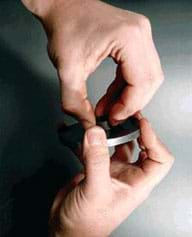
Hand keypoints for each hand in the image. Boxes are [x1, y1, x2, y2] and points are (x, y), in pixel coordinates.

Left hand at [22, 0, 163, 127]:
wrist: (63, 7)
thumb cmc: (65, 26)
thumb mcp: (67, 70)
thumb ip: (75, 103)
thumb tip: (88, 124)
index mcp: (128, 38)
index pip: (142, 82)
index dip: (129, 106)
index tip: (114, 118)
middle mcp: (140, 34)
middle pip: (150, 81)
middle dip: (132, 104)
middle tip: (114, 116)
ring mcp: (140, 35)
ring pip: (147, 77)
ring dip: (129, 97)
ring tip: (110, 108)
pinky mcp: (134, 40)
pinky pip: (138, 70)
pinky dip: (126, 87)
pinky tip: (112, 97)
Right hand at [49, 115, 173, 236]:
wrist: (66, 228)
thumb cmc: (87, 223)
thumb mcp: (96, 191)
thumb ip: (97, 161)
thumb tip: (96, 134)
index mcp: (137, 183)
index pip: (160, 158)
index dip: (154, 139)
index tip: (141, 123)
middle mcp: (127, 174)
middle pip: (141, 146)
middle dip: (135, 129)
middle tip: (126, 115)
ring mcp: (111, 169)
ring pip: (118, 144)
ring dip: (112, 131)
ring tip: (106, 119)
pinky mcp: (95, 167)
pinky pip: (96, 148)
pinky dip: (89, 139)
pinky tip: (80, 132)